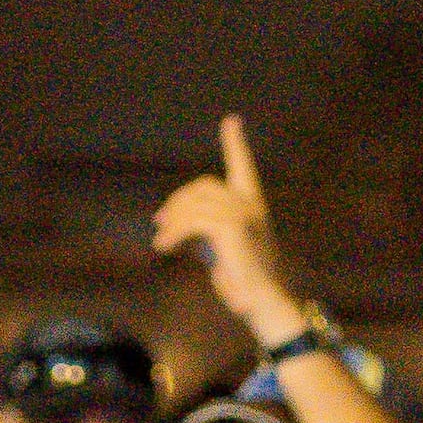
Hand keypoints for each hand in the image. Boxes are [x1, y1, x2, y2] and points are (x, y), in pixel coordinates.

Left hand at [151, 115, 305, 344]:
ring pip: (195, 204)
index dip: (236, 143)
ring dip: (173, 223)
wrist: (261, 302)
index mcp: (252, 205)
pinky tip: (165, 247)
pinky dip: (174, 233)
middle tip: (161, 223)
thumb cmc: (241, 281)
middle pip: (205, 186)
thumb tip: (171, 220)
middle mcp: (251, 205)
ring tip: (161, 244)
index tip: (231, 120)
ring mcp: (244, 213)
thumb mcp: (219, 249)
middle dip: (179, 201)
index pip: (243, 167)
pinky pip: (194, 220)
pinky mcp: (233, 227)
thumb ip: (203, 228)